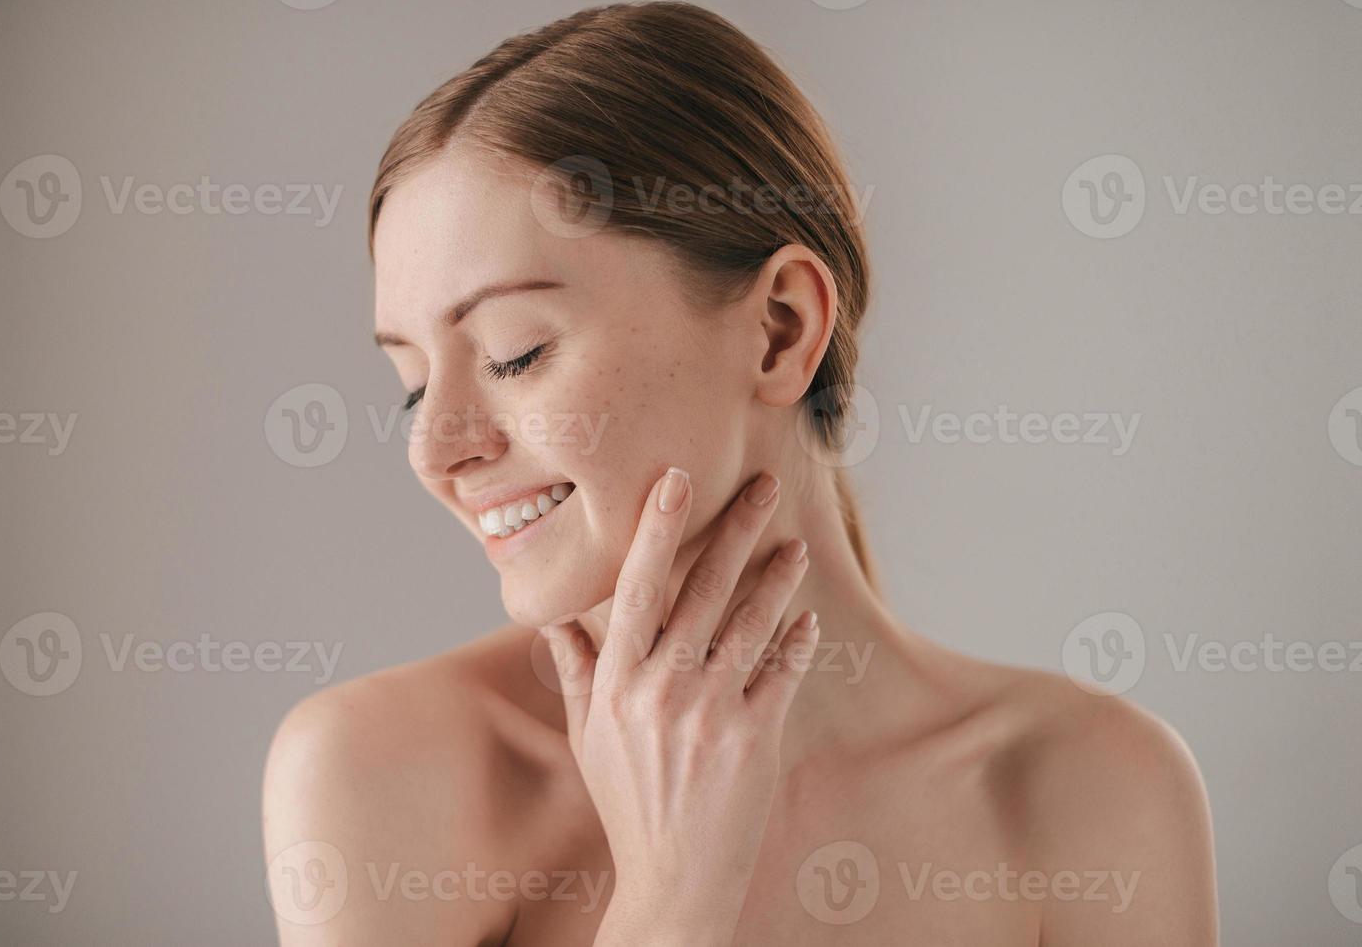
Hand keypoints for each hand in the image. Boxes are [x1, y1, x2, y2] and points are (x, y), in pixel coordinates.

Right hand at [542, 466, 818, 944]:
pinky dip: (797, 642)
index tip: (676, 482)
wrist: (674, 879)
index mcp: (618, 682)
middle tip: (764, 486)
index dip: (656, 530)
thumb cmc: (629, 804)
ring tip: (795, 545)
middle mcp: (661, 689)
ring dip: (776, 579)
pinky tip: (807, 619)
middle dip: (736, 531)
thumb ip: (578, 672)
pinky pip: (781, 674)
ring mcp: (710, 712)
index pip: (635, 588)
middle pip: (702, 590)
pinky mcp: (754, 737)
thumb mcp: (590, 738)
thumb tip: (555, 619)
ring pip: (750, 624)